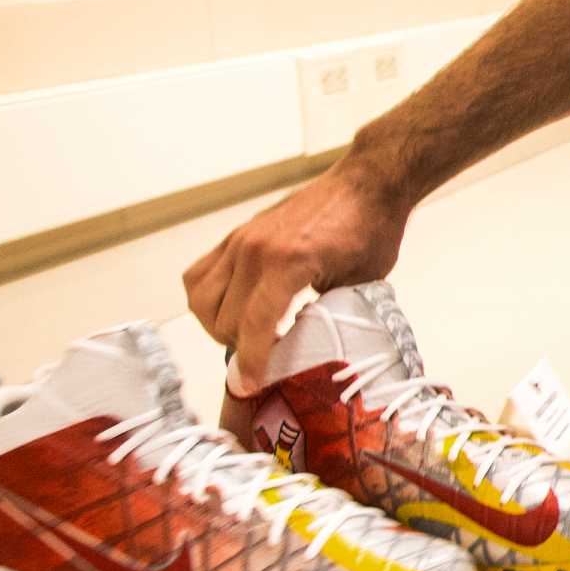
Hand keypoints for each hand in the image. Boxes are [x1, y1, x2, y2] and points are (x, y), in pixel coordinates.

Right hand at [183, 155, 404, 389]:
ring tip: (245, 335)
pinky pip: (199, 273)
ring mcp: (243, 238)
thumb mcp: (359, 284)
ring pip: (201, 298)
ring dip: (216, 325)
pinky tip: (232, 308)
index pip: (255, 324)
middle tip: (262, 360)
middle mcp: (257, 248)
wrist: (367, 184)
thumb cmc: (370, 230)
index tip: (249, 386)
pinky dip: (207, 298)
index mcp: (290, 261)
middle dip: (238, 348)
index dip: (251, 362)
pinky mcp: (238, 233)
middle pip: (223, 318)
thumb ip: (327, 316)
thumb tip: (303, 353)